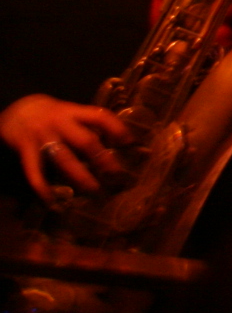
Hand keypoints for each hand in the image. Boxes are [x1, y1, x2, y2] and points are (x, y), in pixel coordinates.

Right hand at [0, 94, 131, 201]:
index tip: (131, 143)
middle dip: (102, 158)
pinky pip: (34, 172)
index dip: (117, 129)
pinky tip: (52, 201)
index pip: (100, 117)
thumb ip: (89, 126)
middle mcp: (60, 123)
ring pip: (63, 158)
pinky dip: (42, 187)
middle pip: (85, 141)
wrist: (18, 111)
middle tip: (116, 174)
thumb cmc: (53, 115)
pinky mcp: (25, 151)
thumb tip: (119, 144)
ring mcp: (42, 137)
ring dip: (79, 175)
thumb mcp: (72, 113)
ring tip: (93, 189)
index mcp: (74, 112)